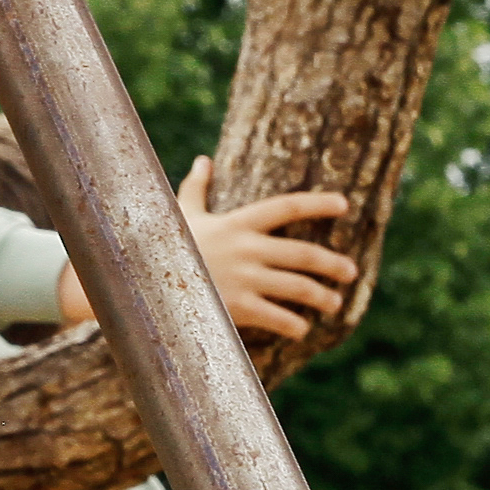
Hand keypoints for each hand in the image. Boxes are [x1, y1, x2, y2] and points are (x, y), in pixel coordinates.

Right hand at [45, 161, 356, 339]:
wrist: (138, 281)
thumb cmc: (164, 246)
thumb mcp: (181, 215)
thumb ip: (196, 189)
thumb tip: (202, 160)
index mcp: (237, 222)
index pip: (286, 207)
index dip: (318, 204)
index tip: (344, 204)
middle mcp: (246, 248)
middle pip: (303, 253)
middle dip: (332, 264)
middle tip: (351, 272)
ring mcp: (242, 278)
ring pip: (297, 288)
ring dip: (321, 297)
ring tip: (335, 303)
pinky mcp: (235, 306)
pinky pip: (276, 317)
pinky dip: (294, 324)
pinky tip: (302, 329)